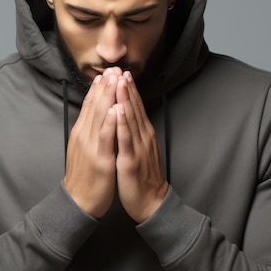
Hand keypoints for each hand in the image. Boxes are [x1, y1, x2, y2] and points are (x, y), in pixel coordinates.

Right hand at [64, 71, 118, 218]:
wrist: (78, 202)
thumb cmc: (85, 176)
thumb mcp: (84, 148)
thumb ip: (89, 131)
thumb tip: (94, 114)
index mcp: (82, 133)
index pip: (90, 105)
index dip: (98, 88)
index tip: (106, 72)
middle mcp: (84, 136)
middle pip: (95, 106)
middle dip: (105, 86)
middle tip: (113, 68)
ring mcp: (92, 147)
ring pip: (100, 117)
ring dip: (108, 96)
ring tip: (115, 79)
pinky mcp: (100, 159)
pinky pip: (105, 138)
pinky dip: (110, 122)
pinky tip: (116, 109)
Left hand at [114, 71, 168, 222]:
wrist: (151, 202)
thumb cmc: (142, 177)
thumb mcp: (139, 149)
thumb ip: (134, 132)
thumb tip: (127, 116)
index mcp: (142, 134)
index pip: (135, 107)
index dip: (128, 89)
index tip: (121, 71)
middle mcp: (143, 137)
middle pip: (134, 108)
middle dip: (126, 87)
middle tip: (120, 68)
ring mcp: (138, 148)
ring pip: (130, 119)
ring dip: (125, 99)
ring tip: (119, 81)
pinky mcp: (131, 161)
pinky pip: (126, 140)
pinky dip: (122, 124)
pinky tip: (119, 111)